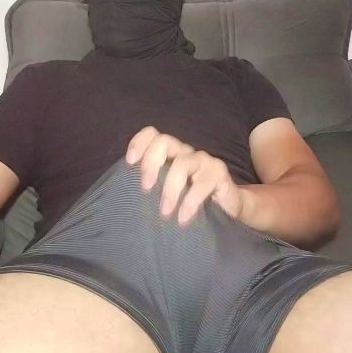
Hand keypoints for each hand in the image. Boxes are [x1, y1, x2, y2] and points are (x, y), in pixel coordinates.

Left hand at [125, 126, 243, 224]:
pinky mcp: (218, 172)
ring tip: (165, 213)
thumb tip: (124, 198)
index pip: (152, 135)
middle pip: (164, 141)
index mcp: (169, 154)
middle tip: (145, 189)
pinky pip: (202, 183)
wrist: (227, 210)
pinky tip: (183, 218)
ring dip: (170, 189)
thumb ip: (152, 189)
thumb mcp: (167, 194)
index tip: (129, 163)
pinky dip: (190, 201)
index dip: (138, 143)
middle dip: (150, 163)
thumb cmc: (190, 202)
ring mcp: (202, 160)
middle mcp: (184, 152)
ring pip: (182, 163)